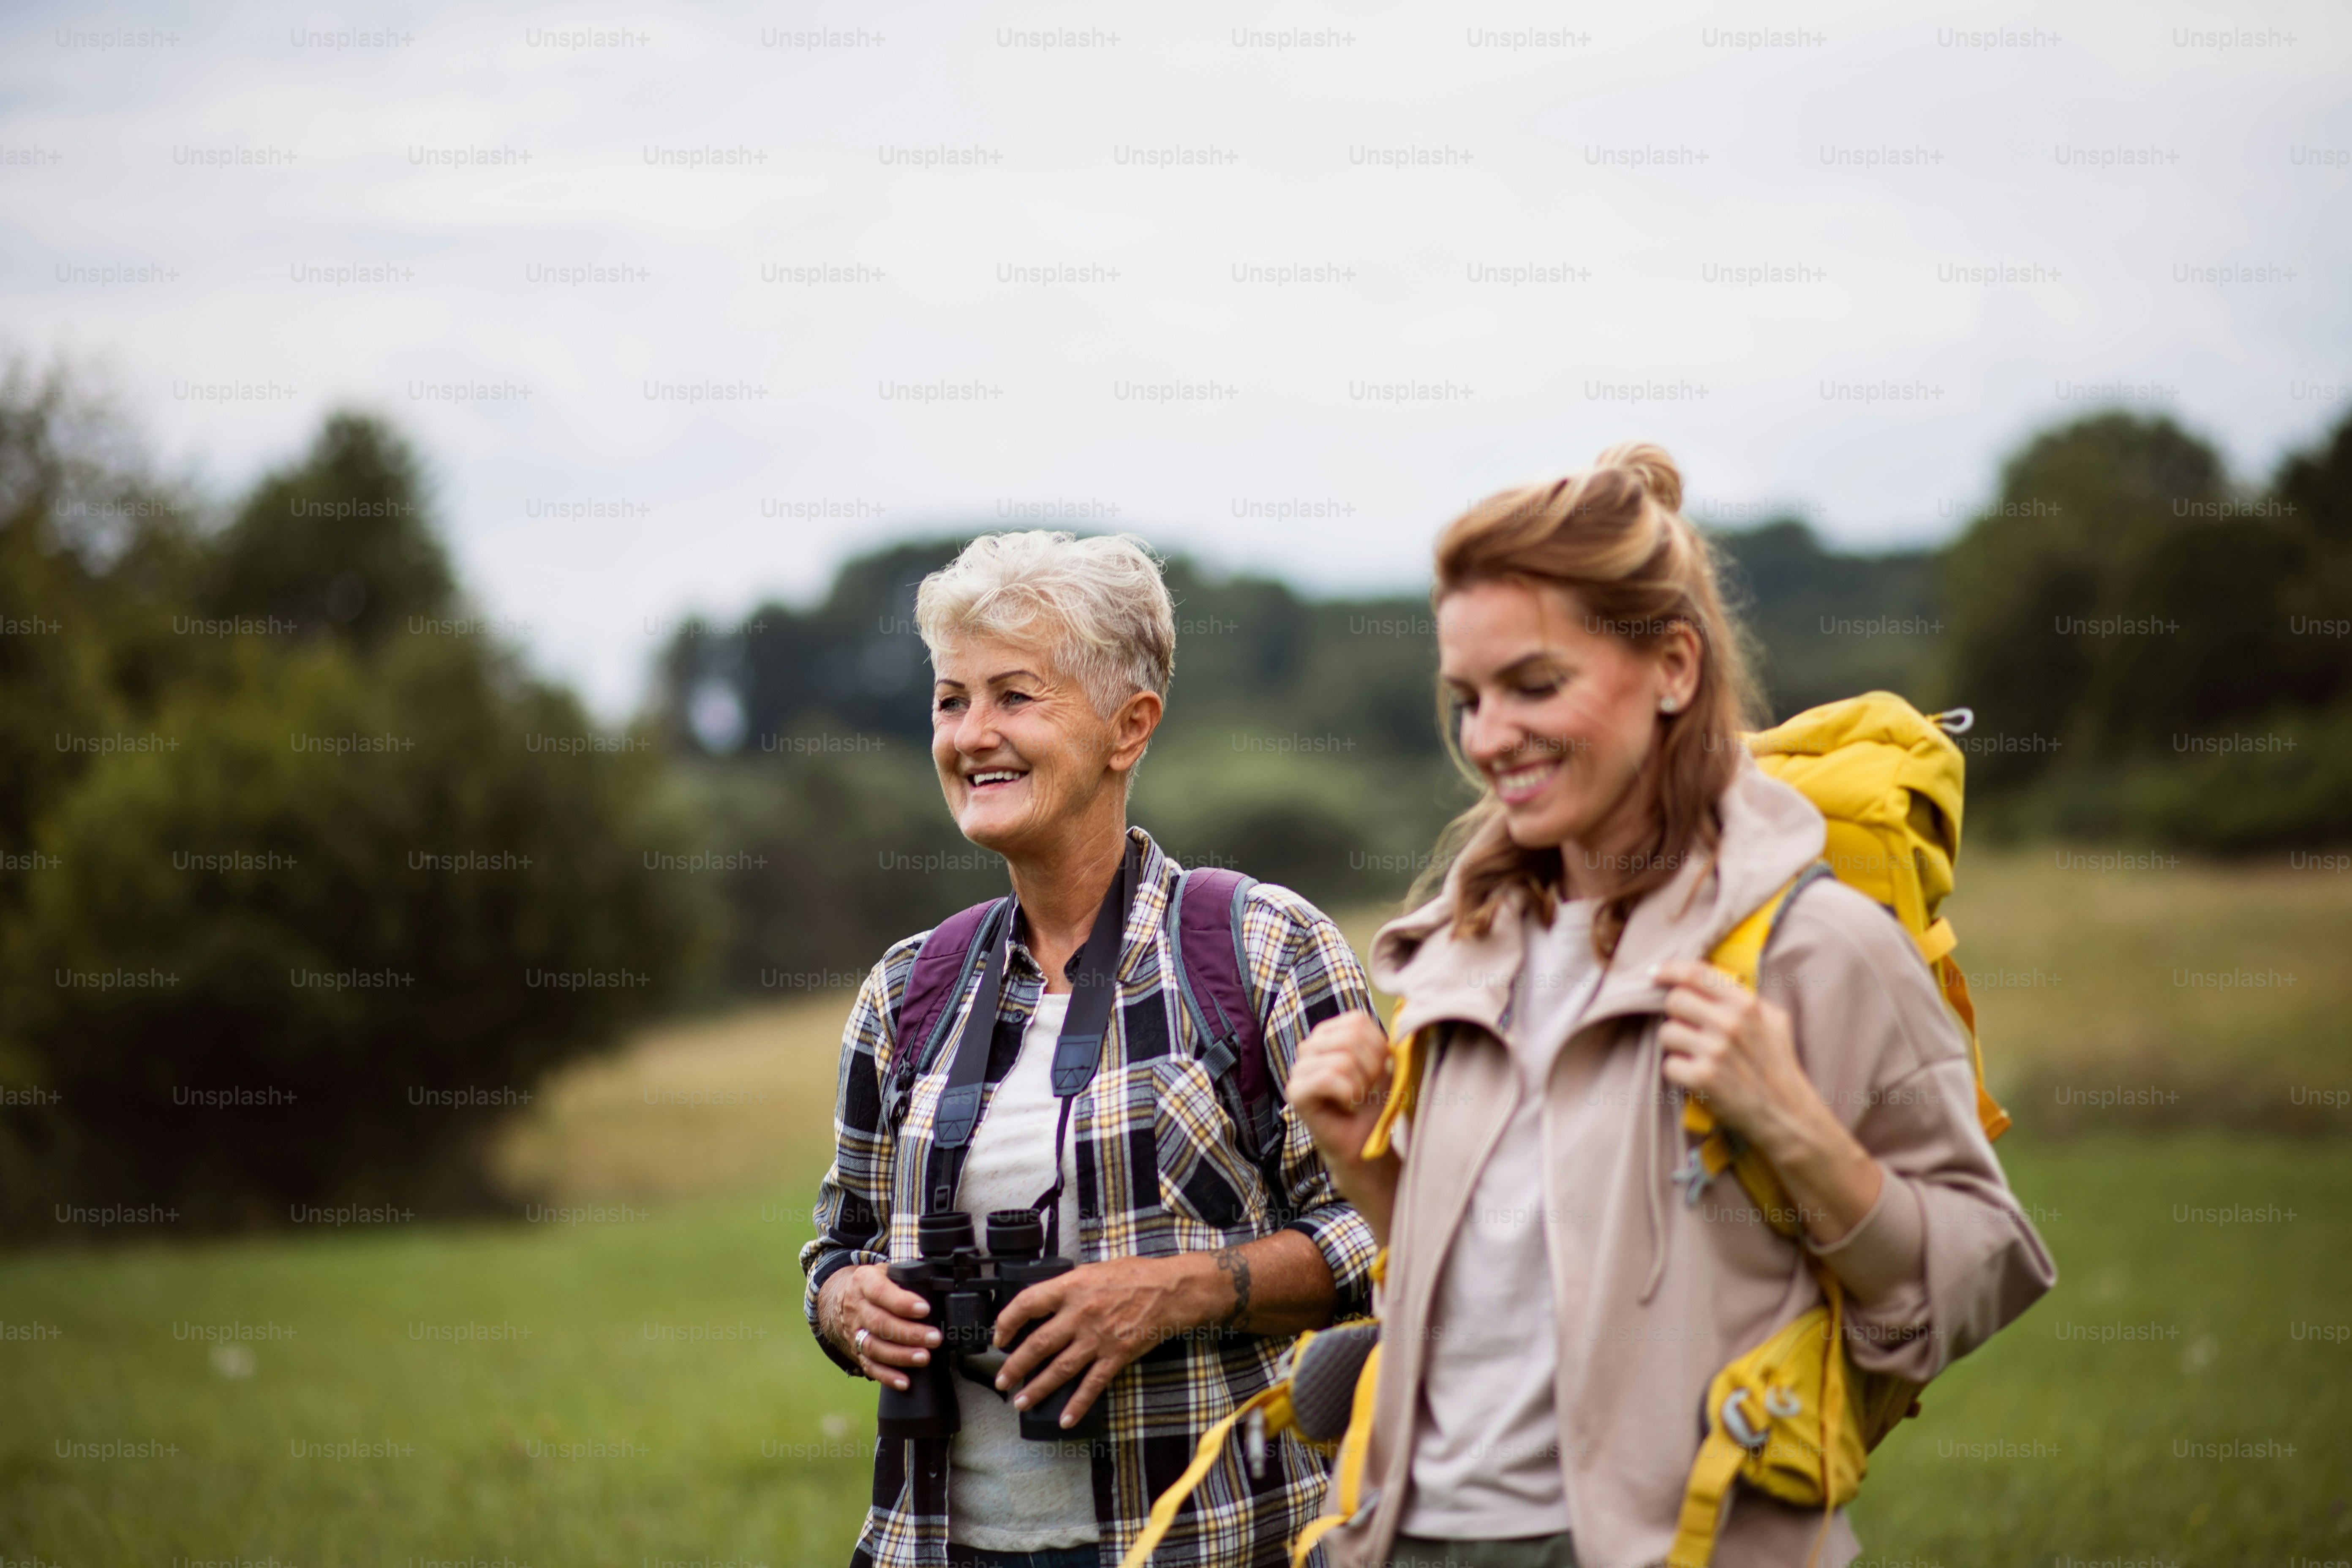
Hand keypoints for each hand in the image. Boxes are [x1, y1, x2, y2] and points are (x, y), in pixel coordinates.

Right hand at [817, 1262, 938, 1392]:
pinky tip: (904, 1381)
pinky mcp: (855, 1351)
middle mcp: (856, 1307)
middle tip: (934, 1338)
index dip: (902, 1302)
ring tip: (924, 1358)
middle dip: (909, 1333)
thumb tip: (936, 1283)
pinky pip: (869, 1366)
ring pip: (874, 1347)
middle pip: (880, 1323)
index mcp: (864, 1282)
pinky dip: (887, 1376)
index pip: (881, 1292)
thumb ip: (906, 1276)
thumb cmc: (874, 1284)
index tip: (924, 1309)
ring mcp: (854, 1332)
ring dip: (901, 1356)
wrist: (841, 1297)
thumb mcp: (886, 1270)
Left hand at [987, 1255, 1185, 1427]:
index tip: (1000, 1336)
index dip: (1007, 1321)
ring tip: (1021, 1401)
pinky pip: (1092, 1385)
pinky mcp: (1116, 1356)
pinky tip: (1065, 1419)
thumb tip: (1046, 1301)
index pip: (1028, 1303)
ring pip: (1060, 1368)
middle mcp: (1080, 1314)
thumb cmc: (1135, 1275)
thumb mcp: (1094, 1270)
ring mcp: (1098, 1338)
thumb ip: (1069, 1286)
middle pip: (1039, 1343)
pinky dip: (1077, 1404)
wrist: (1171, 1290)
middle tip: (1002, 1380)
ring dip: (1038, 1388)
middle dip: (1016, 1365)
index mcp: (1072, 1287)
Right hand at [1287, 1009, 1391, 1172]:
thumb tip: (1394, 1035)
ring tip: (1356, 1098)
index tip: (1379, 1071)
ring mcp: (1299, 1068)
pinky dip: (1347, 1095)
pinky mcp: (1295, 1091)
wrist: (1363, 1140)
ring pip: (1342, 1060)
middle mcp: (1309, 1046)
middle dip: (1372, 1067)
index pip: (1357, 1021)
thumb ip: (1385, 1045)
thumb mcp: (1385, 1068)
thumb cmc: (1372, 1103)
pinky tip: (1347, 1106)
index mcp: (1329, 1033)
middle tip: (1368, 1089)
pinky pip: (1328, 1078)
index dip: (1379, 1047)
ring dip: (1360, 1085)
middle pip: (1351, 1037)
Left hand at [1654, 960, 1815, 1153]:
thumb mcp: (1774, 1021)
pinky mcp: (1702, 1078)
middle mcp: (1729, 1023)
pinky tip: (1697, 1077)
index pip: (1696, 973)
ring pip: (1666, 1033)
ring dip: (1676, 1045)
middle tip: (1689, 1028)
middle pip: (1674, 1001)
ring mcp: (1715, 1051)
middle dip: (1676, 1014)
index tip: (1655, 974)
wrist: (1787, 1114)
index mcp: (1746, 1005)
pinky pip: (1668, 1065)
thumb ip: (1744, 998)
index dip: (1670, 970)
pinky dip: (1678, 1072)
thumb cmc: (1779, 1065)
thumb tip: (1708, 979)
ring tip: (1697, 1056)